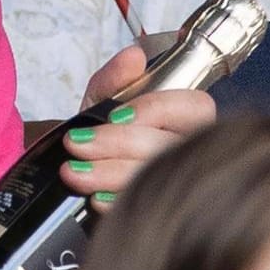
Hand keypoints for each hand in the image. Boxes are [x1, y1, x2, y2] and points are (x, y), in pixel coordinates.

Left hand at [60, 44, 214, 210]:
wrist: (77, 177)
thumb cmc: (99, 138)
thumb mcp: (100, 104)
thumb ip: (115, 79)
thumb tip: (134, 56)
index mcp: (186, 119)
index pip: (196, 106)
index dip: (155, 110)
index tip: (115, 115)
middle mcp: (190, 150)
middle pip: (172, 144)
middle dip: (119, 143)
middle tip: (77, 145)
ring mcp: (179, 184)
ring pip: (157, 176)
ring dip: (108, 173)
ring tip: (73, 172)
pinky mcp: (161, 212)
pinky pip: (145, 208)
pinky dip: (114, 202)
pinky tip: (93, 198)